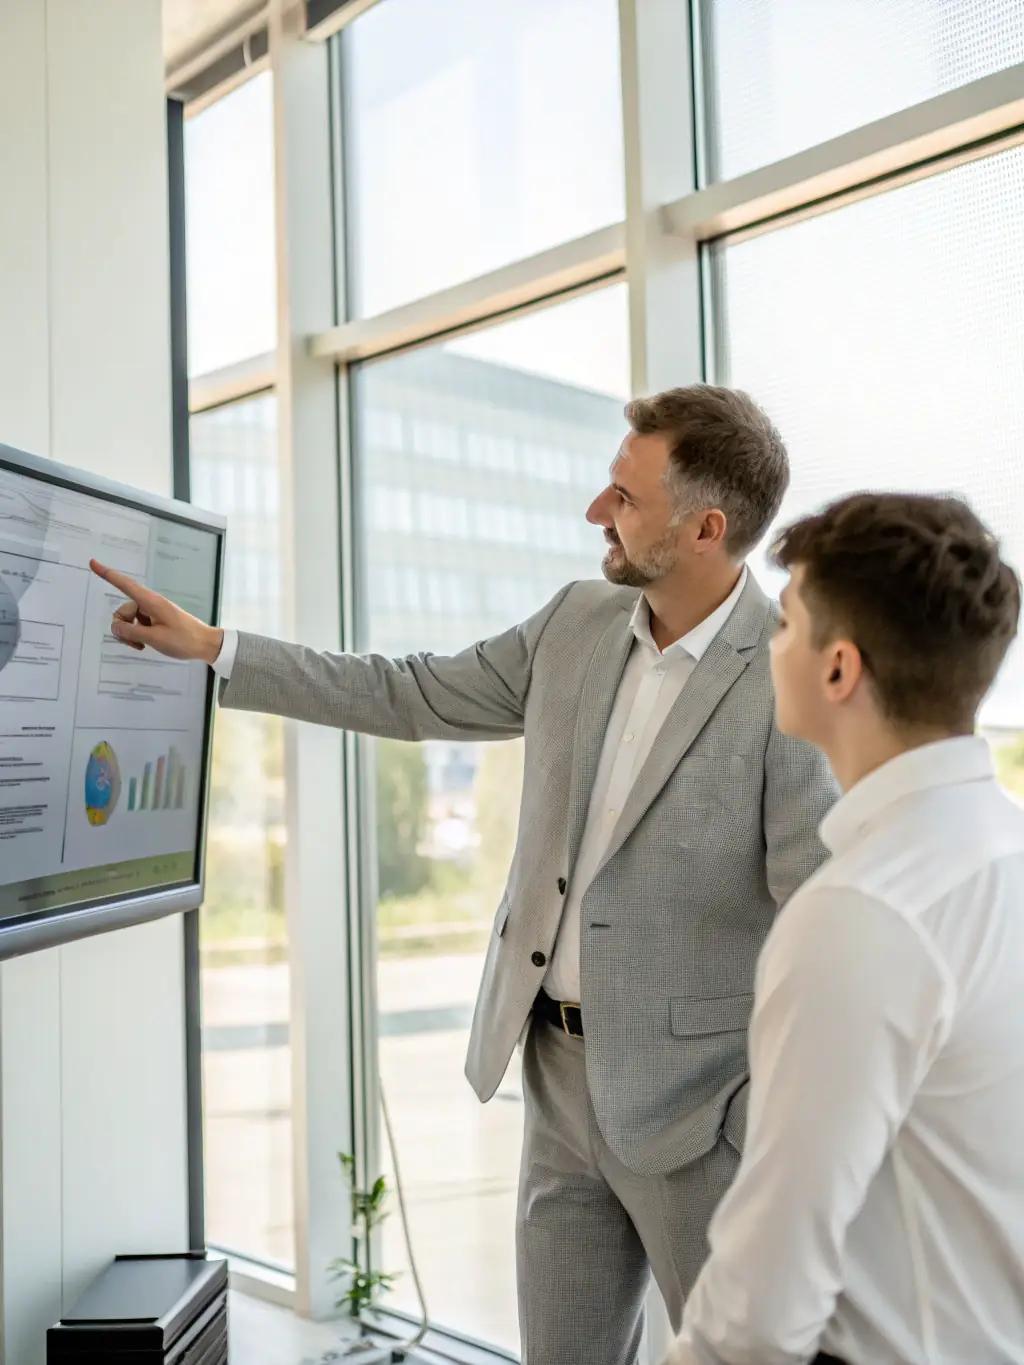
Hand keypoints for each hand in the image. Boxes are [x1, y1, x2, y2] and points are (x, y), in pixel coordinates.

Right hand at [90, 560, 223, 664]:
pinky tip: (146, 645)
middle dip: (123, 627)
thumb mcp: (154, 639)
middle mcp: (150, 603)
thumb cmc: (183, 640)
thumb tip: (115, 627)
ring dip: (130, 634)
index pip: (124, 584)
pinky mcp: (156, 619)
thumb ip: (131, 632)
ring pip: (129, 620)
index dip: (107, 574)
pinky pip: (137, 624)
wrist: (206, 644)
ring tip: (143, 646)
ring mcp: (153, 611)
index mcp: (151, 602)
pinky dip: (137, 635)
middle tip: (135, 643)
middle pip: (123, 610)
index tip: (93, 562)